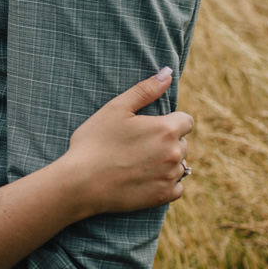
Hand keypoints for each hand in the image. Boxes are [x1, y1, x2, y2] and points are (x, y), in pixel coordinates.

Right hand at [66, 66, 195, 214]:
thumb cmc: (94, 142)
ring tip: (138, 164)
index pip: (186, 121)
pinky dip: (166, 184)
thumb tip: (168, 72)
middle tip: (137, 147)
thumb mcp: (116, 108)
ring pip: (179, 165)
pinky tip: (145, 180)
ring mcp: (170, 176)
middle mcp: (174, 153)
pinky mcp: (163, 196)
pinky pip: (177, 187)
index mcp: (166, 129)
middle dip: (166, 143)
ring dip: (166, 163)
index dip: (169, 122)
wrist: (80, 183)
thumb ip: (145, 90)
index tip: (148, 129)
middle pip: (182, 143)